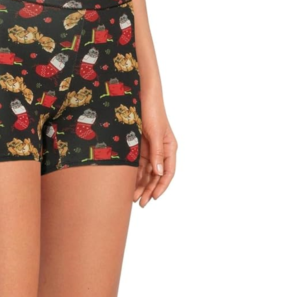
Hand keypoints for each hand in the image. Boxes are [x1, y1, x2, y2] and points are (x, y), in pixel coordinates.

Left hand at [134, 92, 177, 207]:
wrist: (139, 94)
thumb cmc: (151, 110)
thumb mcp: (155, 132)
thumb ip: (157, 153)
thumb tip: (159, 172)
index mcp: (169, 147)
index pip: (168, 172)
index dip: (162, 186)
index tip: (153, 198)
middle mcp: (160, 151)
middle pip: (156, 175)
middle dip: (148, 190)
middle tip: (139, 203)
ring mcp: (149, 149)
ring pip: (145, 173)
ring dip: (140, 185)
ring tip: (131, 198)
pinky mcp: (138, 147)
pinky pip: (136, 166)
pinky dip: (133, 176)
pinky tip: (127, 185)